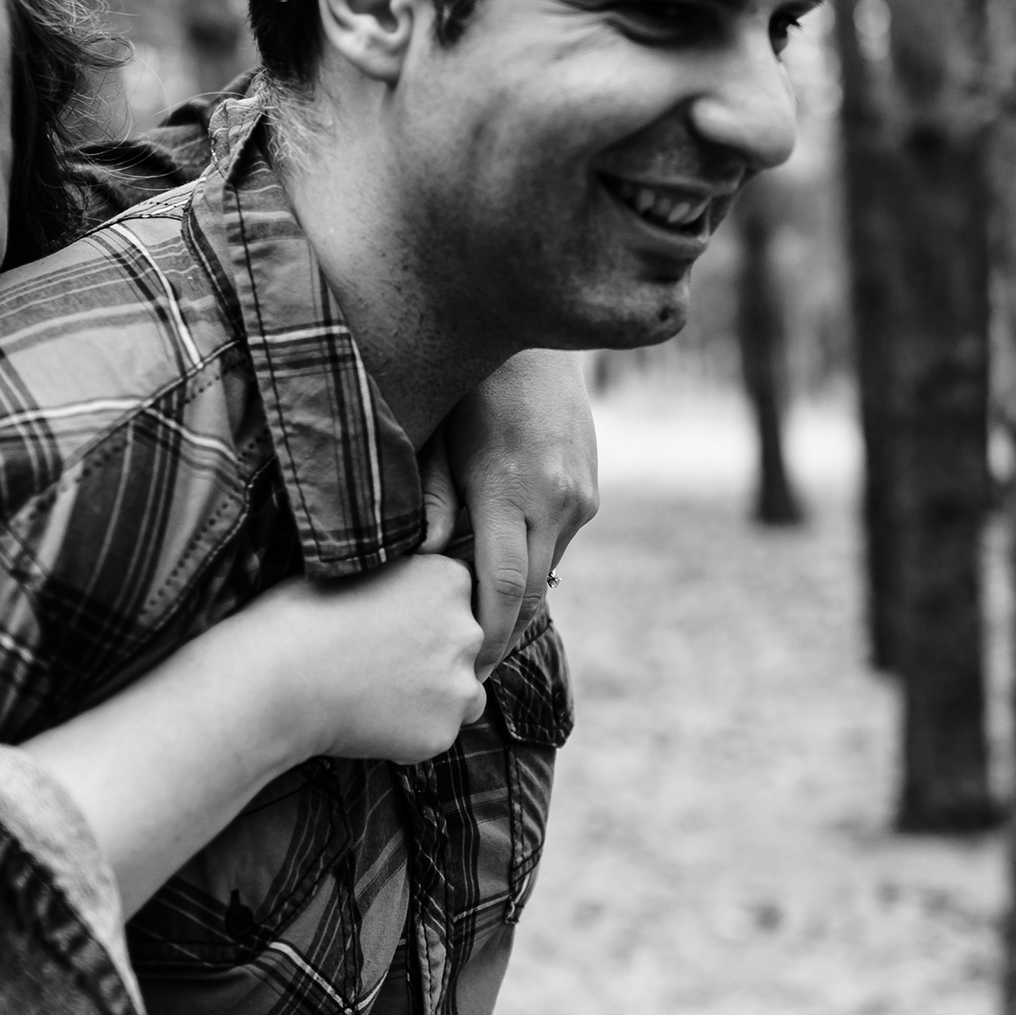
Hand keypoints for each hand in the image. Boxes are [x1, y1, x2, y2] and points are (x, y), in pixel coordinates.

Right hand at [229, 553, 487, 763]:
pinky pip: (436, 732)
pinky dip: (411, 731)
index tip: (393, 624)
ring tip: (378, 695)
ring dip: (433, 695)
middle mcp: (467, 629)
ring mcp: (458, 685)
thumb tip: (404, 595)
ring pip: (461, 693)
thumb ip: (399, 579)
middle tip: (382, 663)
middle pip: (466, 644)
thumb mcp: (358, 570)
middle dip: (434, 654)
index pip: (458, 596)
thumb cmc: (298, 615)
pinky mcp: (441, 731)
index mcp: (448, 577)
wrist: (273, 677)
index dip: (425, 612)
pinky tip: (368, 722)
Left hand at [442, 348, 597, 672]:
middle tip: (466, 663)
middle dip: (500, 633)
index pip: (504, 587)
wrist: (536, 346)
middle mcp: (556, 500)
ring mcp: (581, 497)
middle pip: (530, 594)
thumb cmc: (470, 391)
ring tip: (475, 615)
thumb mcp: (440, 441)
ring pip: (546, 571)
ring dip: (515, 595)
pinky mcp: (592, 491)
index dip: (486, 636)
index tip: (467, 668)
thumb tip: (423, 559)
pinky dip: (532, 558)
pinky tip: (501, 559)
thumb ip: (434, 502)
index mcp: (512, 490)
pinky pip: (559, 542)